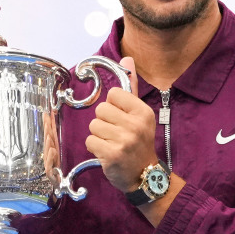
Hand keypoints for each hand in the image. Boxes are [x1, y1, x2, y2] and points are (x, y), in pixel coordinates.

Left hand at [84, 57, 158, 193]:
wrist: (144, 175)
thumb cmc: (139, 142)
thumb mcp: (139, 114)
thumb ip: (131, 87)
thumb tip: (127, 58)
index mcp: (142, 111)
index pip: (113, 94)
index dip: (113, 106)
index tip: (121, 119)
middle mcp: (135, 124)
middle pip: (100, 110)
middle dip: (104, 122)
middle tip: (116, 133)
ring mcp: (124, 140)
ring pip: (93, 126)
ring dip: (99, 136)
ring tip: (112, 143)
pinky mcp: (112, 154)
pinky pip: (90, 141)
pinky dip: (95, 148)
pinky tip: (107, 152)